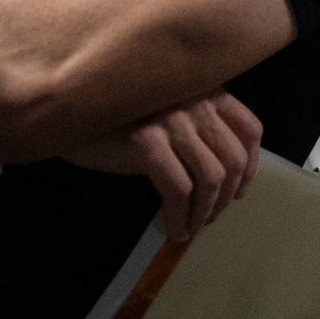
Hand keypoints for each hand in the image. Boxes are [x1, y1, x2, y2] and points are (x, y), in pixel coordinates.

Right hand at [62, 89, 261, 240]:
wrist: (67, 111)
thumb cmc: (118, 114)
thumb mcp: (168, 108)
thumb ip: (197, 124)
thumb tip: (225, 174)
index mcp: (208, 89)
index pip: (251, 129)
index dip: (251, 166)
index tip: (239, 191)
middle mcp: (197, 101)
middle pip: (234, 159)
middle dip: (226, 197)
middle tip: (209, 218)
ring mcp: (173, 121)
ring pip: (211, 178)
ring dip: (204, 212)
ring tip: (190, 228)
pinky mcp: (148, 143)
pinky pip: (179, 190)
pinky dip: (180, 216)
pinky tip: (171, 229)